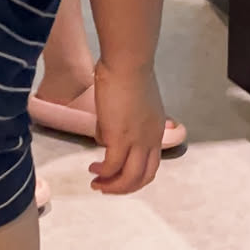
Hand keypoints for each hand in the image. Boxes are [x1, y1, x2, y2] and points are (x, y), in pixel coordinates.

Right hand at [89, 59, 167, 195]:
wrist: (128, 61)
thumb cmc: (127, 72)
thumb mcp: (133, 101)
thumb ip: (124, 119)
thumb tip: (106, 133)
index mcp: (157, 130)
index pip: (151, 165)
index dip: (135, 176)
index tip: (118, 176)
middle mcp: (151, 139)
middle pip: (142, 177)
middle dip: (123, 188)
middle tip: (106, 187)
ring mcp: (137, 140)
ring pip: (129, 178)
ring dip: (112, 185)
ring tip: (96, 183)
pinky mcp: (120, 137)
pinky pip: (112, 165)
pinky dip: (103, 171)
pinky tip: (93, 168)